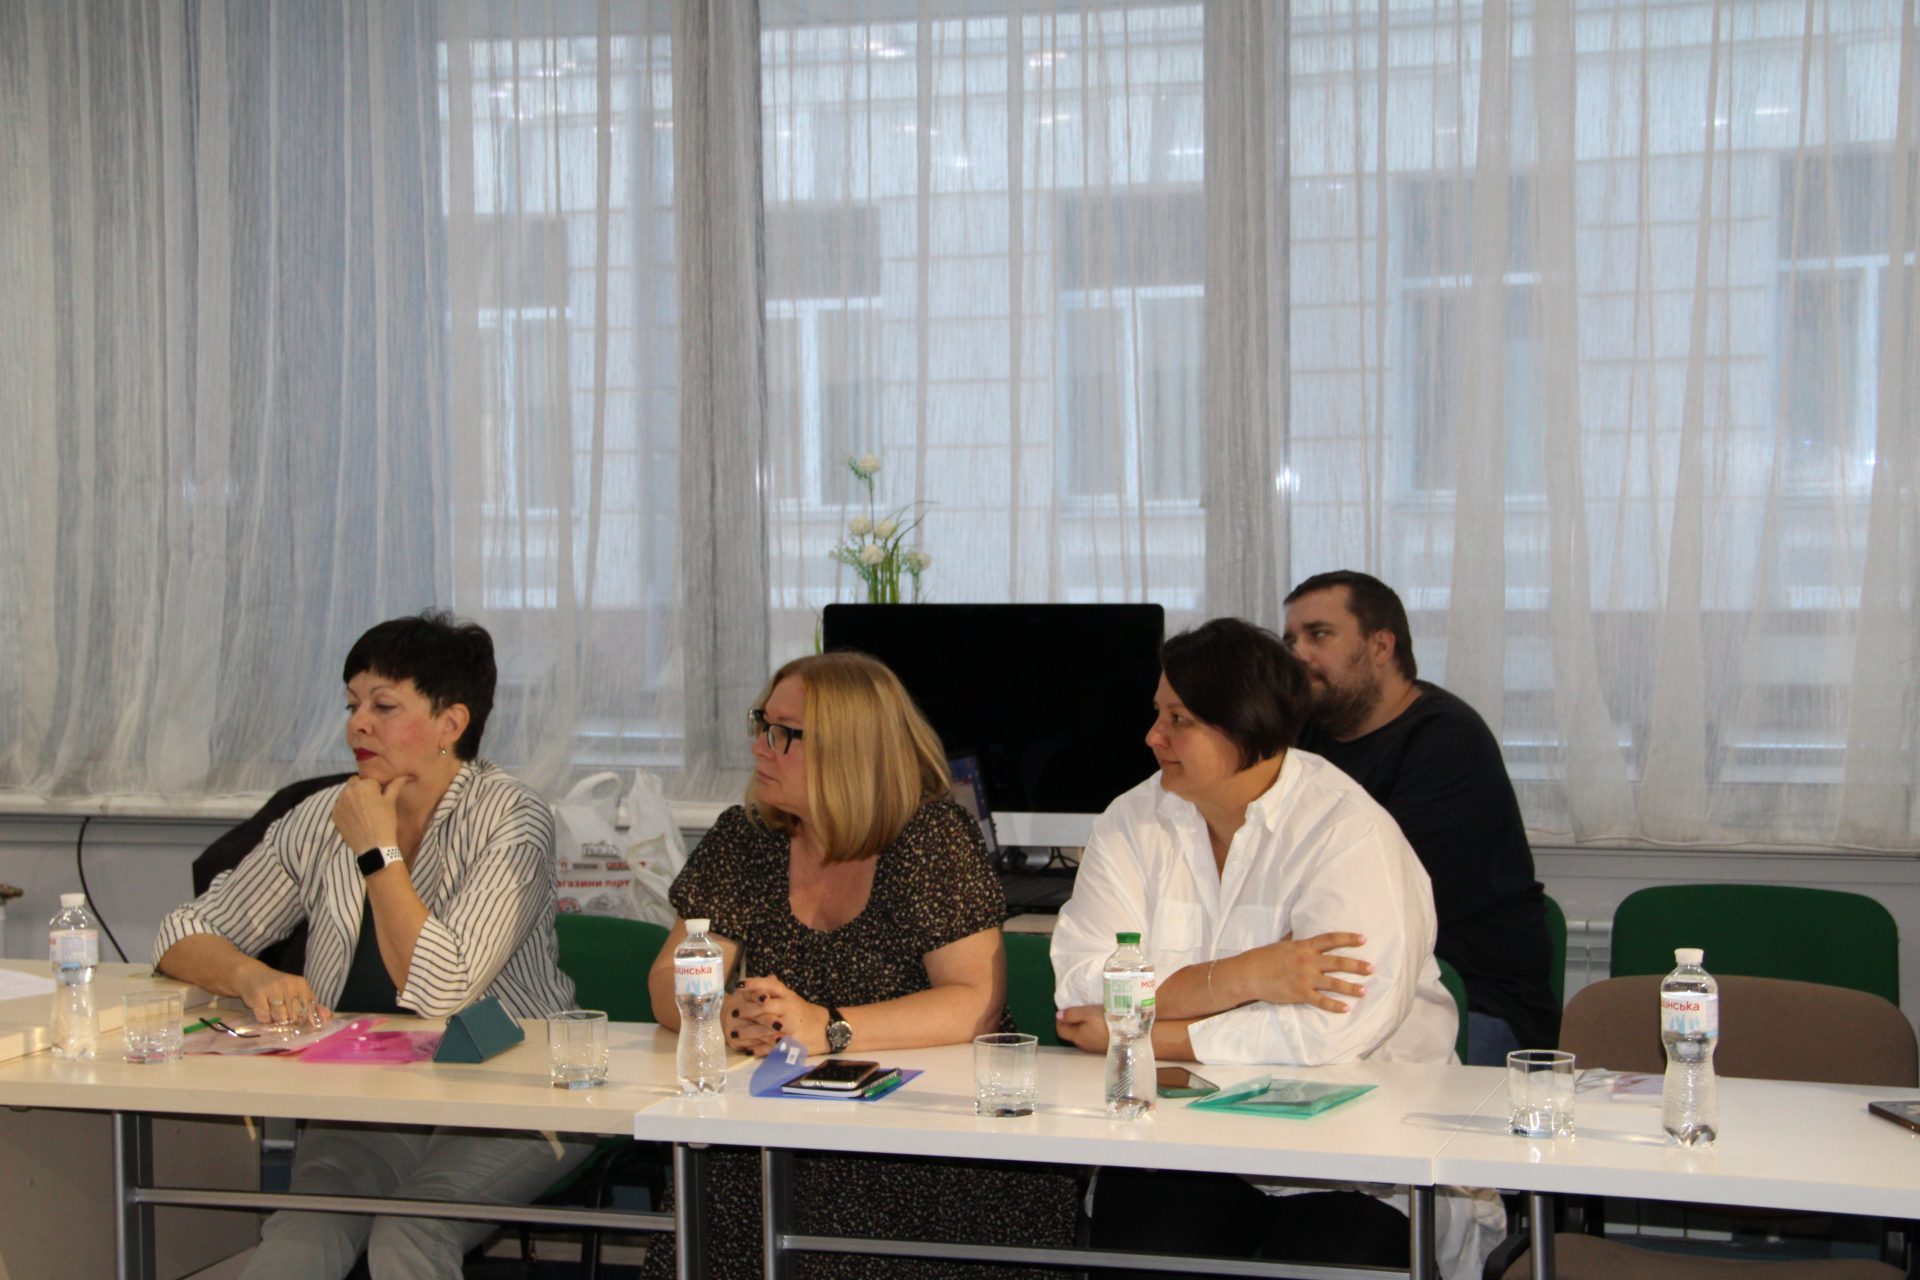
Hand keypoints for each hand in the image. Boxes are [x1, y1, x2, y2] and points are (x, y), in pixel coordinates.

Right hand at [233, 964, 328, 1025]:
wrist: (251, 975)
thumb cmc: (278, 988)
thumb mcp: (297, 992)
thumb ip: (312, 1005)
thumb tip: (328, 1017)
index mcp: (301, 984)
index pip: (311, 1008)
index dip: (310, 1021)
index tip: (309, 1029)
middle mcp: (289, 985)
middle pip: (296, 1016)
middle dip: (291, 1023)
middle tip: (286, 1021)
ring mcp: (273, 989)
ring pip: (281, 1018)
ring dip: (277, 1022)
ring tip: (273, 1014)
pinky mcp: (258, 996)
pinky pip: (265, 1018)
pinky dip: (264, 1019)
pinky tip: (263, 1011)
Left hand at [331, 775, 407, 855]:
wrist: (374, 846)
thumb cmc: (385, 822)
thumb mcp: (391, 802)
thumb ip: (396, 785)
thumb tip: (408, 775)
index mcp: (364, 785)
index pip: (369, 780)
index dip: (375, 789)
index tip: (379, 799)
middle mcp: (348, 790)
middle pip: (355, 783)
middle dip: (361, 790)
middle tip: (371, 804)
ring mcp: (339, 803)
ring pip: (346, 794)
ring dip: (353, 798)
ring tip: (363, 812)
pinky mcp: (334, 814)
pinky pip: (340, 806)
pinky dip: (346, 809)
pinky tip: (355, 819)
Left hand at [725, 975, 827, 1057]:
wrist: (828, 1029)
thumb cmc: (804, 1013)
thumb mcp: (791, 997)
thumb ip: (774, 990)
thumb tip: (758, 980)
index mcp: (788, 996)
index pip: (771, 985)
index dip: (755, 984)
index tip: (739, 985)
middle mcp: (790, 1009)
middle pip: (767, 1007)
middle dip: (748, 1010)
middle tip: (733, 1012)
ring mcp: (791, 1028)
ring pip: (766, 1029)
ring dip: (748, 1032)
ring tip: (734, 1034)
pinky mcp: (792, 1044)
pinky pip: (773, 1047)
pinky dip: (760, 1049)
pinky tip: (749, 1049)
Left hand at [1054, 1004, 1108, 1054]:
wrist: (1129, 1036)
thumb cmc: (1106, 1022)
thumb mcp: (1088, 1013)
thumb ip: (1071, 1014)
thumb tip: (1057, 1015)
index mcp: (1076, 1037)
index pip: (1060, 1030)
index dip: (1060, 1019)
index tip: (1066, 1009)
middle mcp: (1083, 1045)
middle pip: (1071, 1034)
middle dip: (1072, 1023)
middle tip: (1079, 1011)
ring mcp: (1093, 1049)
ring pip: (1082, 1037)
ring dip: (1082, 1027)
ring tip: (1090, 1016)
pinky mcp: (1102, 1049)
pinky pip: (1091, 1039)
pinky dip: (1091, 1032)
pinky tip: (1100, 1025)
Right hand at [1240, 932, 1370, 1011]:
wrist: (1249, 974)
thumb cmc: (1263, 957)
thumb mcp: (1282, 944)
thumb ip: (1295, 940)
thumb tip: (1298, 932)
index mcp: (1304, 947)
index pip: (1330, 940)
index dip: (1348, 939)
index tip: (1363, 939)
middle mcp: (1308, 961)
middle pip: (1338, 962)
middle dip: (1357, 965)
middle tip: (1371, 968)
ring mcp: (1305, 978)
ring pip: (1334, 983)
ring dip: (1351, 987)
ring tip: (1364, 990)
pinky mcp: (1300, 994)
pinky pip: (1321, 1001)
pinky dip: (1334, 1006)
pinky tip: (1346, 1008)